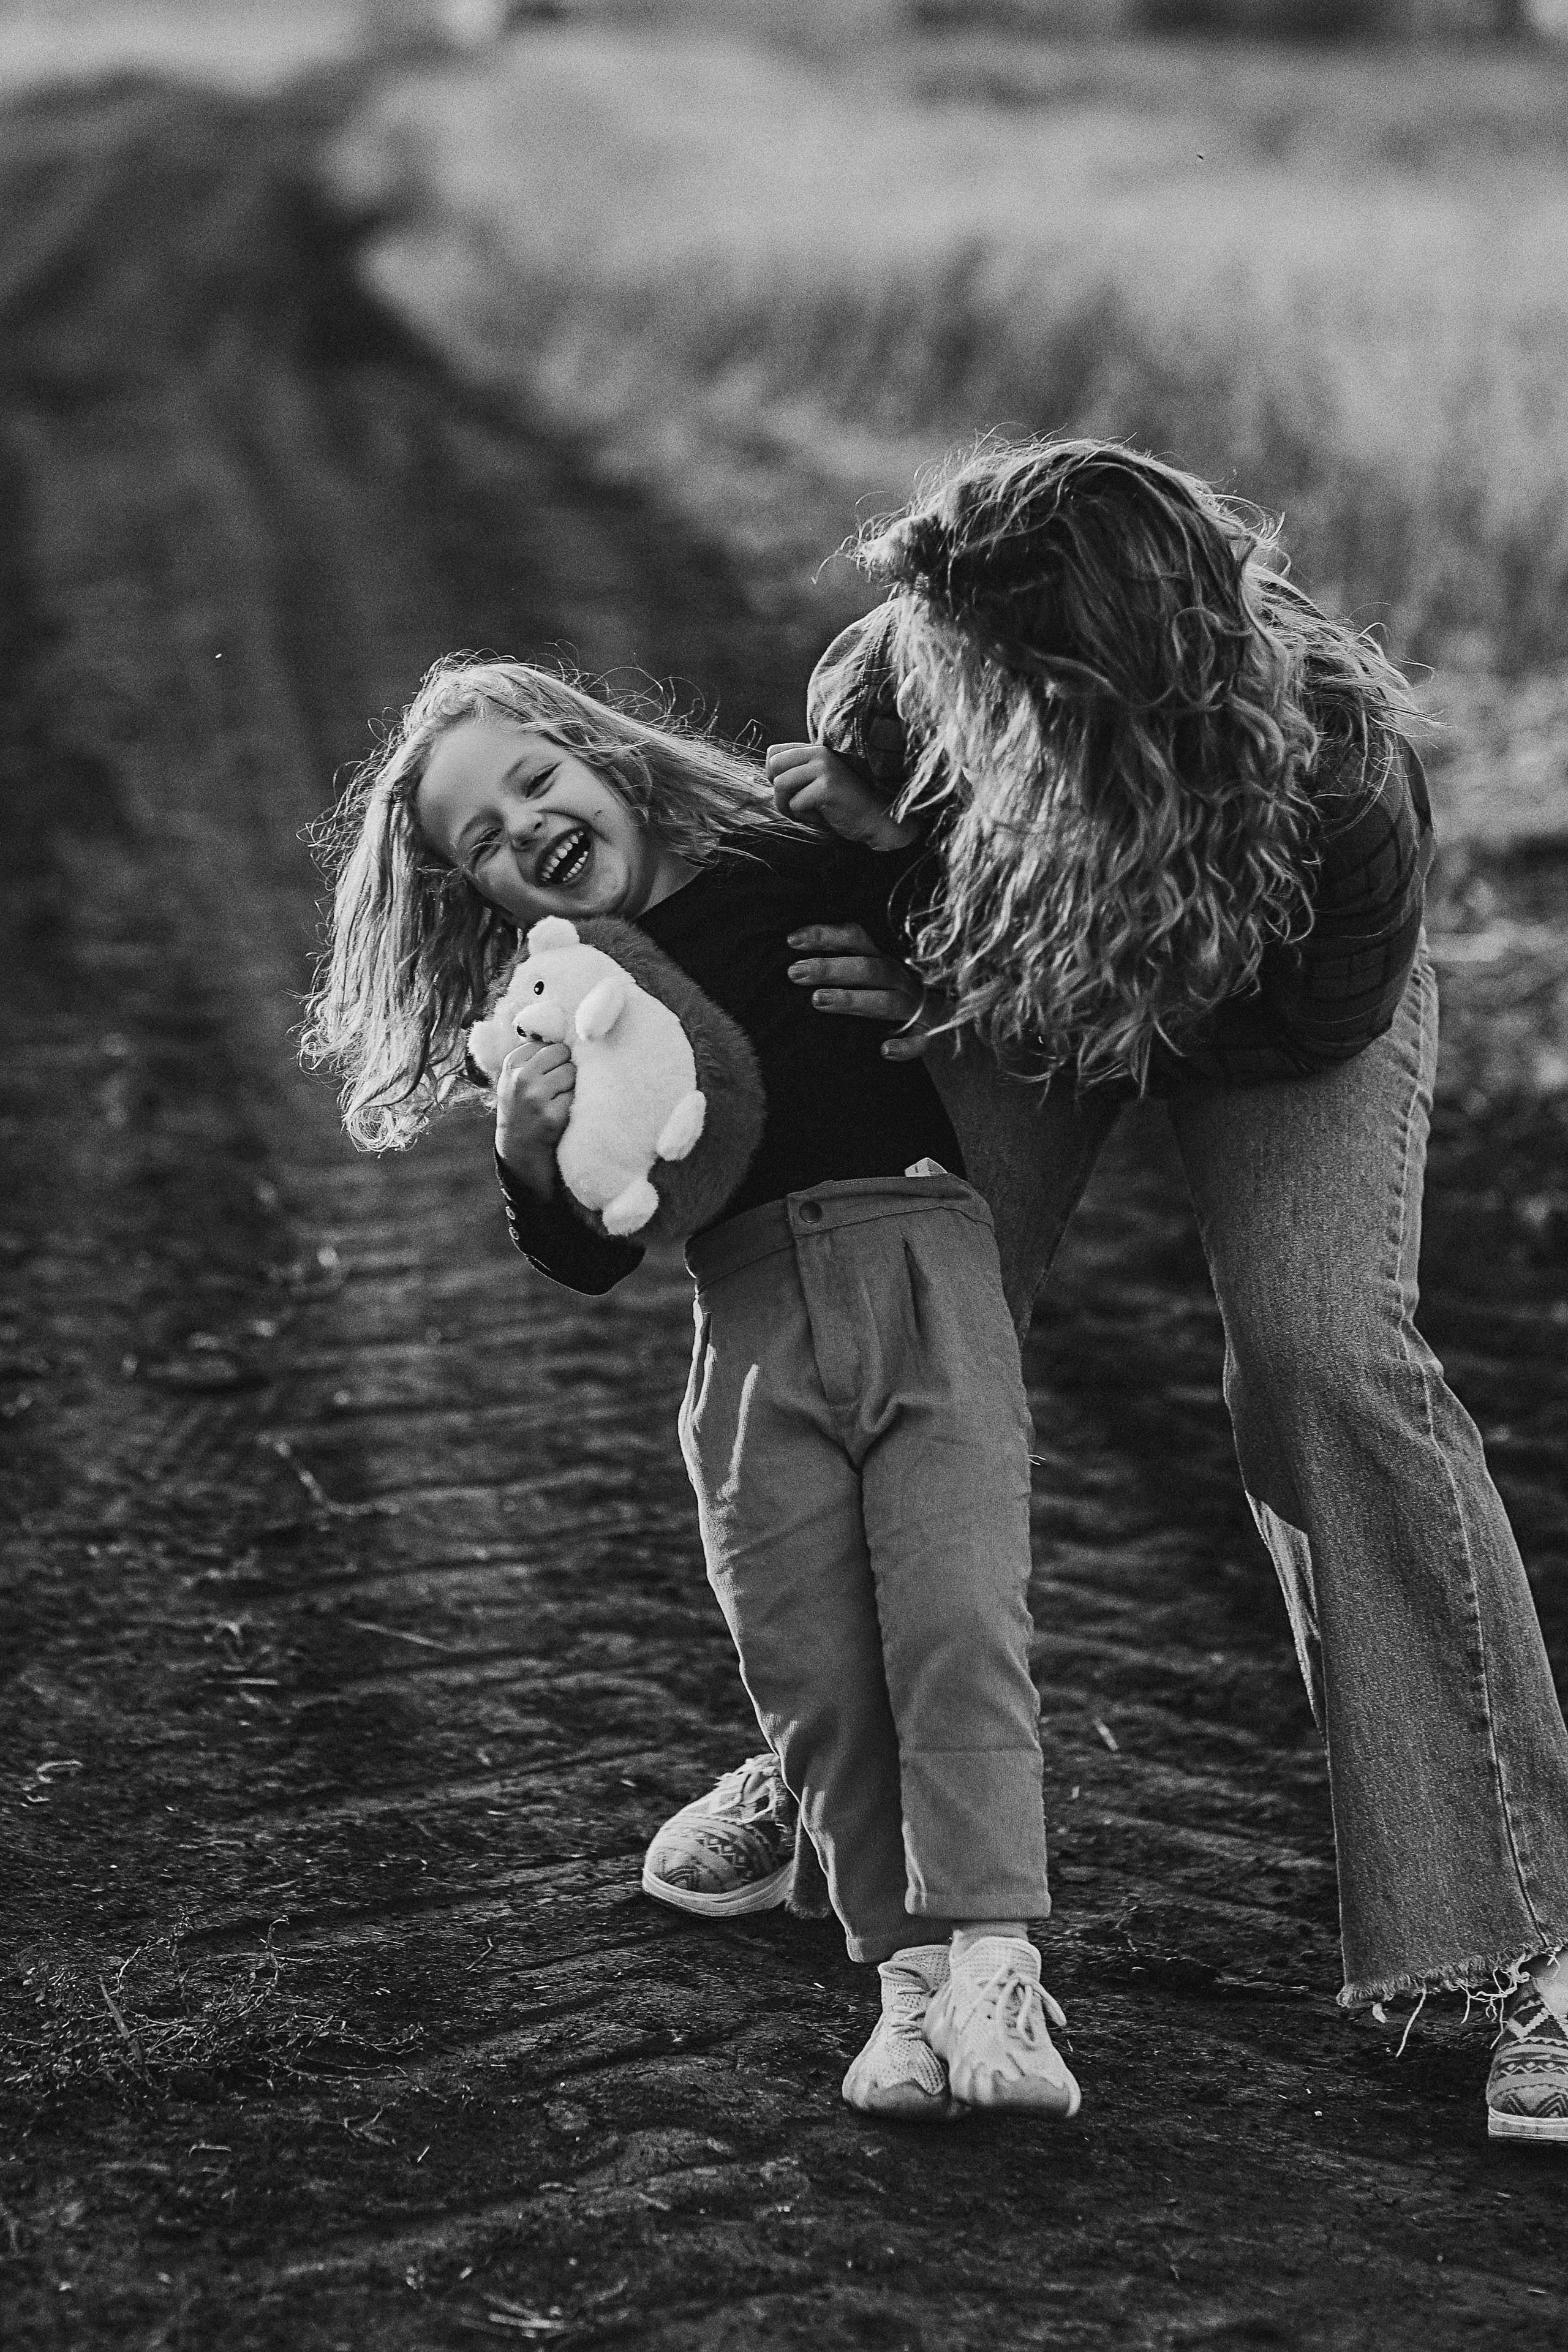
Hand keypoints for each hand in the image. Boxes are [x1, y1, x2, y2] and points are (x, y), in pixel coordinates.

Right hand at [495, 1037, 574, 1194]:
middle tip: (555, 1087)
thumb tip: (569, 1022)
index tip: (546, 1074)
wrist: (519, 1146)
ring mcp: (536, 1097)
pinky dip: (573, 1103)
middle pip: (563, 1054)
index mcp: (513, 1062)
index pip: (551, 1044)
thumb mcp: (517, 1074)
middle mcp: (522, 1077)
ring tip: (557, 1099)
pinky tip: (561, 1113)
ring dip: (571, 1086)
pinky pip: (576, 1096)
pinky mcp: (552, 1116)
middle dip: (565, 1068)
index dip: (555, 1059)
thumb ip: (535, 1052)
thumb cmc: (524, 1102)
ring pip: (572, 1073)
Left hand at [765, 741, 919, 851]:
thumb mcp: (818, 782)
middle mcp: (819, 753)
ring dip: (790, 807)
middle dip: (780, 793)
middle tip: (799, 804)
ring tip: (812, 811)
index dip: (776, 777)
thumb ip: (797, 773)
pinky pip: (795, 804)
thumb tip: (766, 775)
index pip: (773, 754)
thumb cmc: (843, 805)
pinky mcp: (827, 787)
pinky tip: (824, 815)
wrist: (876, 818)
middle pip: (773, 768)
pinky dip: (804, 817)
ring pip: (781, 786)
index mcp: (815, 749)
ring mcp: (824, 768)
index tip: (796, 790)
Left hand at [785, 923, 931, 1059]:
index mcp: (883, 961)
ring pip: (887, 1001)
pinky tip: (885, 1050)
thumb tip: (795, 961)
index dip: (825, 936)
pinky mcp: (930, 1034)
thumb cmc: (895, 996)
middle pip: (867, 968)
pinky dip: (905, 1046)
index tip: (791, 940)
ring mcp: (916, 1007)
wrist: (948, 1018)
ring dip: (853, 999)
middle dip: (830, 968)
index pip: (855, 938)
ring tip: (819, 1000)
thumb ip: (845, 965)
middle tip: (794, 972)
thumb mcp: (873, 975)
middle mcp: (900, 979)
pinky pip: (920, 1041)